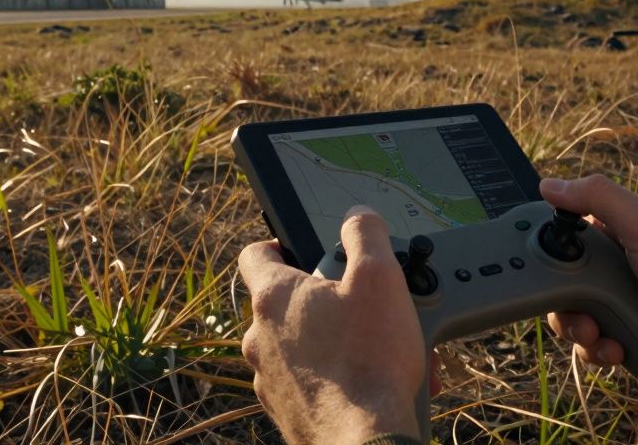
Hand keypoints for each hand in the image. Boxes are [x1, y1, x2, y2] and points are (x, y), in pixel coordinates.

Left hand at [239, 206, 425, 443]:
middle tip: (366, 309)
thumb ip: (365, 235)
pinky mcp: (285, 412)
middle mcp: (259, 338)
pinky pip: (309, 384)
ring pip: (299, 348)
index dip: (278, 244)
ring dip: (335, 344)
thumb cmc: (369, 361)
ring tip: (382, 352)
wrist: (363, 442)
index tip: (302, 249)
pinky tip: (373, 383)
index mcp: (274, 297)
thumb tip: (357, 216)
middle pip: (285, 304)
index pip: (255, 253)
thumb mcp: (379, 278)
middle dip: (326, 303)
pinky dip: (336, 379)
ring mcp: (268, 379)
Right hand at [541, 175, 637, 381]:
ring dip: (580, 333)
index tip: (548, 271)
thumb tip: (549, 185)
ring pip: (575, 317)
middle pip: (564, 283)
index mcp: (620, 231)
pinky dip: (600, 351)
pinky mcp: (630, 334)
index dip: (552, 254)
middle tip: (580, 316)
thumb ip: (598, 197)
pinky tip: (619, 350)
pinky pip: (595, 344)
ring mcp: (624, 302)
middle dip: (565, 304)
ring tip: (600, 338)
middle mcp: (619, 265)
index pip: (566, 236)